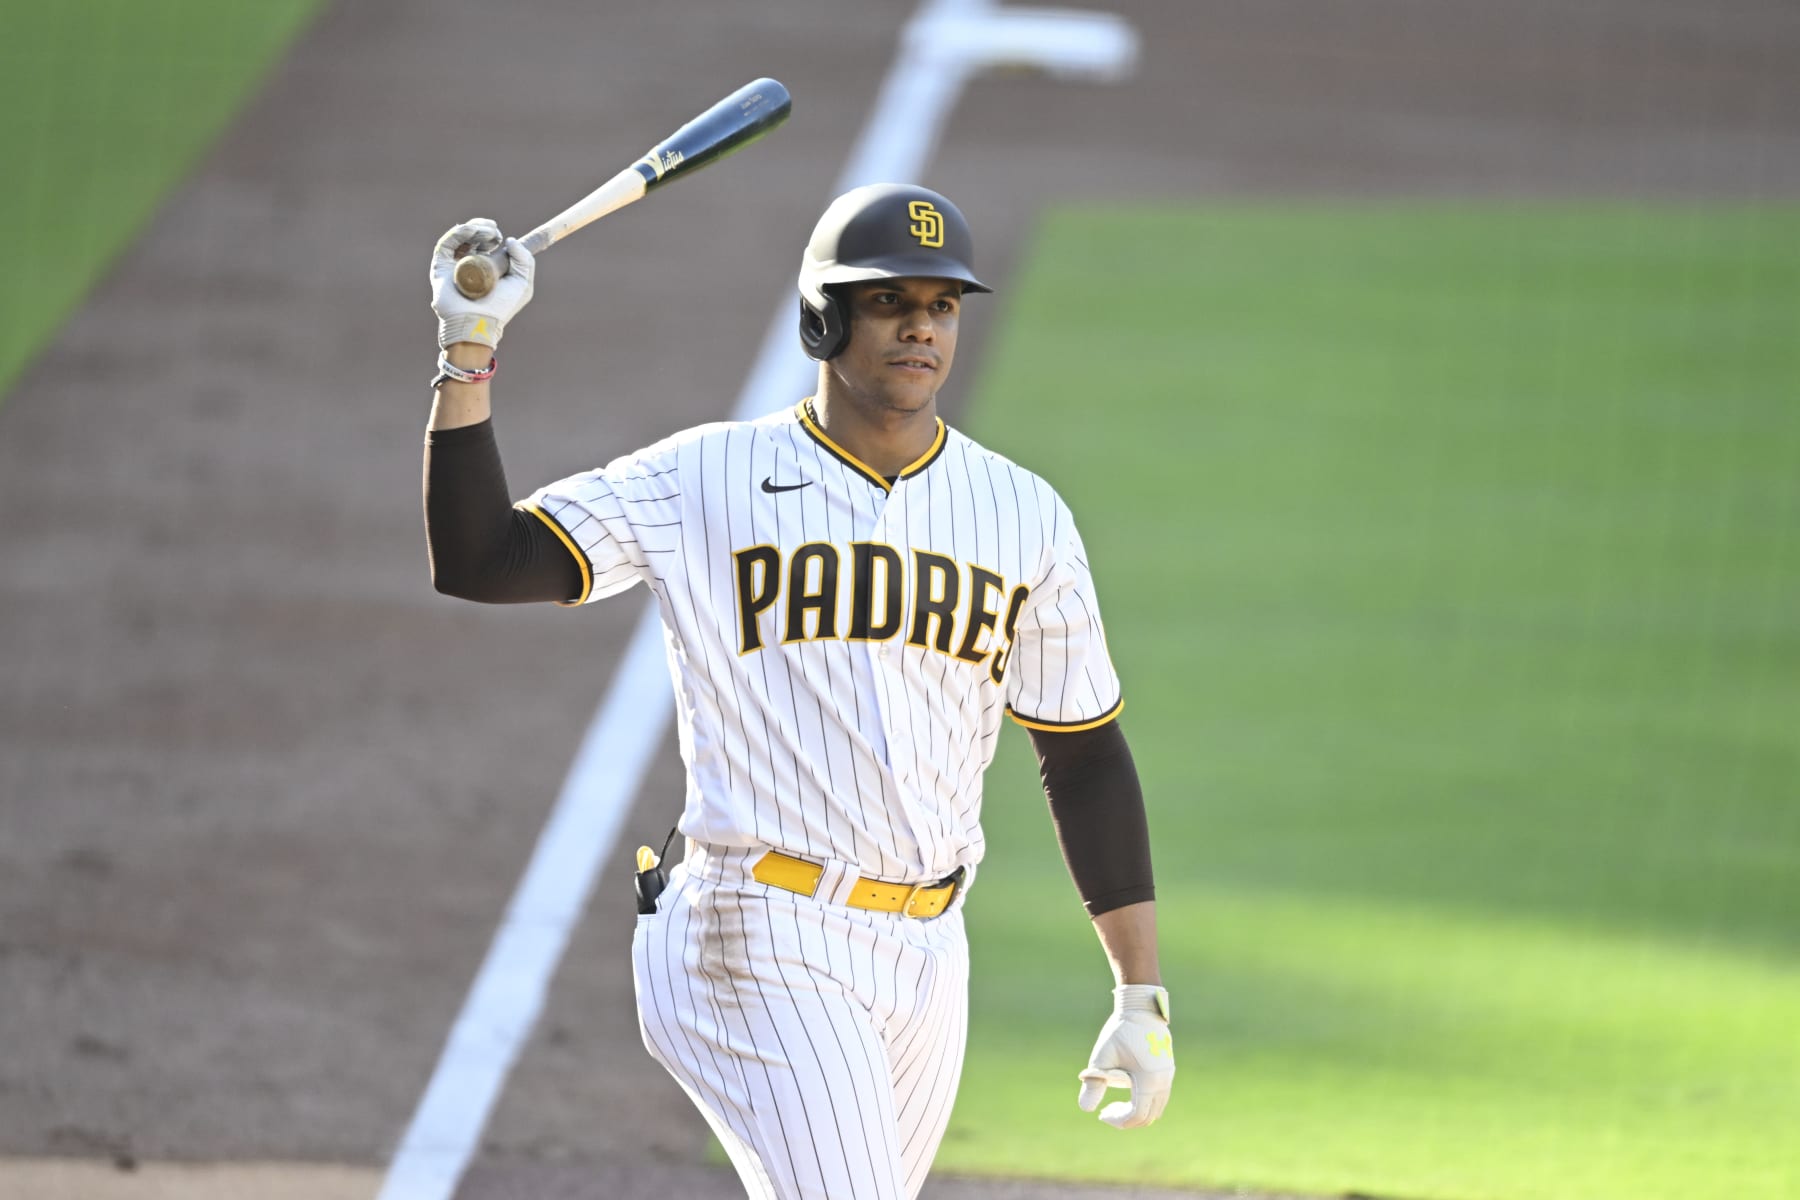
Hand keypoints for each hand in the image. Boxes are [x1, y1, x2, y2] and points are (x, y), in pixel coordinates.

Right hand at [429, 218, 535, 349]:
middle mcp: (470, 264)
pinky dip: (460, 232)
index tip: (499, 234)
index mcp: (487, 268)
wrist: (478, 321)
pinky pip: (448, 243)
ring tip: (488, 235)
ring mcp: (455, 264)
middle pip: (473, 236)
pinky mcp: (441, 266)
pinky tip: (472, 231)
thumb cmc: (501, 307)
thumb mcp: (523, 284)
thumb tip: (510, 241)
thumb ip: (525, 260)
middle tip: (494, 234)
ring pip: (461, 236)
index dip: (491, 232)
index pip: (487, 243)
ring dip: (475, 228)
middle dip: (484, 229)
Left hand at [1077, 984, 1173, 1128]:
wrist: (1141, 1009)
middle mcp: (1163, 1082)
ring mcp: (1168, 1077)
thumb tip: (1085, 1109)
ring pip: (1156, 1109)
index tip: (1102, 1113)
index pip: (1137, 1115)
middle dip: (1126, 1119)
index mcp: (1149, 1080)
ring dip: (1137, 1113)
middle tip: (1107, 1111)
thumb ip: (1094, 1083)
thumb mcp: (1102, 1056)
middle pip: (1148, 1117)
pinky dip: (1145, 1103)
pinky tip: (1128, 1093)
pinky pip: (1160, 1098)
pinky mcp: (1168, 1071)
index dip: (1118, 1120)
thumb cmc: (1120, 1031)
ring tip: (1116, 1105)